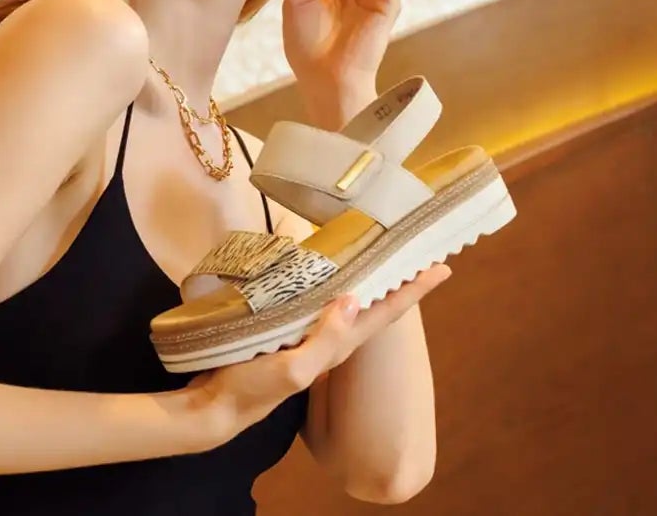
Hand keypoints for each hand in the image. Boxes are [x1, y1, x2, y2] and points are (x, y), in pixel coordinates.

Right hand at [184, 263, 449, 441]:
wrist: (213, 409)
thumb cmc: (252, 390)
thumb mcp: (293, 369)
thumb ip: (325, 339)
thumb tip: (352, 299)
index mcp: (338, 346)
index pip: (385, 314)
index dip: (413, 291)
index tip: (442, 268)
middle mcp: (330, 339)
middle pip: (373, 302)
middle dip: (396, 277)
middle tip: (416, 248)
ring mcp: (308, 335)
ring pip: (345, 299)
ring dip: (364, 275)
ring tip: (380, 249)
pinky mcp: (285, 330)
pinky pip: (317, 300)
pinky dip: (328, 282)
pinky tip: (326, 269)